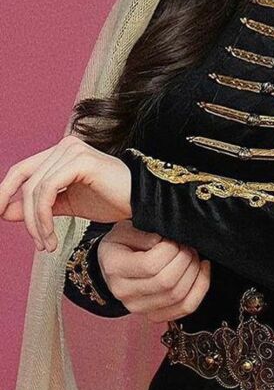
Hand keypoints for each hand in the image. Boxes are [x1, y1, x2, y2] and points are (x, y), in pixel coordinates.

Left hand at [0, 134, 131, 252]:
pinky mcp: (81, 161)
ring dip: (35, 223)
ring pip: (35, 188)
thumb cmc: (112, 201)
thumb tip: (5, 211)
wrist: (143, 202)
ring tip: (47, 244)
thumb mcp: (68, 205)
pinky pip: (48, 190)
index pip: (22, 170)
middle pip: (25, 180)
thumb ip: (39, 206)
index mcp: (61, 152)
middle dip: (22, 214)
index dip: (4, 192)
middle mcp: (65, 146)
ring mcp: (73, 150)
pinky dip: (43, 217)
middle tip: (35, 243)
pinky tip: (52, 236)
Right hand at [98, 221, 211, 322]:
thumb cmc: (121, 244)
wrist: (113, 265)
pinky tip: (202, 270)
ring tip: (192, 255)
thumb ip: (141, 232)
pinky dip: (200, 288)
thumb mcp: (123, 229)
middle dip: (185, 260)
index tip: (172, 239)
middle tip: (186, 246)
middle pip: (167, 282)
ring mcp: (139, 308)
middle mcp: (124, 292)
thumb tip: (161, 241)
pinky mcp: (154, 315)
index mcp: (114, 268)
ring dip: (194, 272)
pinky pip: (186, 307)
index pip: (150, 265)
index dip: (170, 250)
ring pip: (178, 296)